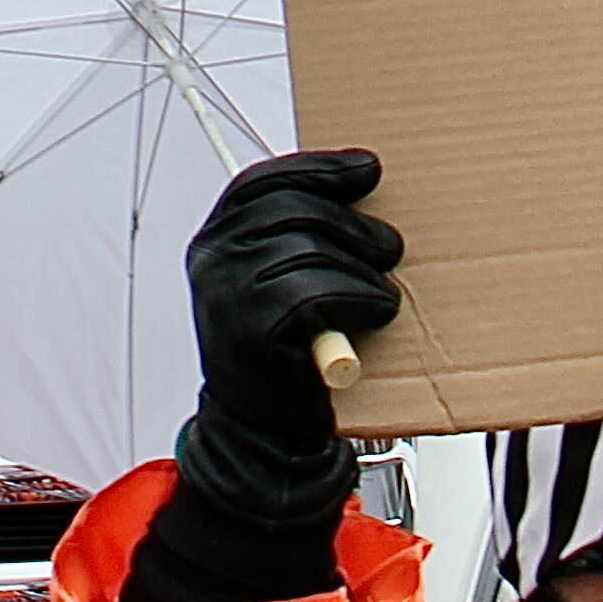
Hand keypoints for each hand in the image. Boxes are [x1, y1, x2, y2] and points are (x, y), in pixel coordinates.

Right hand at [173, 149, 402, 524]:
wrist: (260, 433)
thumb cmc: (279, 354)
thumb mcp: (271, 284)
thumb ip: (291, 238)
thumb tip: (354, 187)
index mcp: (214, 240)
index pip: (263, 181)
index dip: (320, 168)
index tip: (368, 169)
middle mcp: (211, 260)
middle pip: (294, 208)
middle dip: (354, 224)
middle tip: (391, 247)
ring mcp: (226, 293)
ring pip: (312, 249)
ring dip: (364, 270)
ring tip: (383, 294)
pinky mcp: (251, 329)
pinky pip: (319, 293)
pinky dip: (360, 299)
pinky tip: (376, 313)